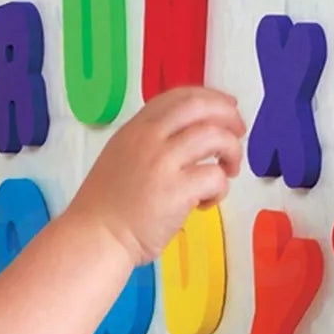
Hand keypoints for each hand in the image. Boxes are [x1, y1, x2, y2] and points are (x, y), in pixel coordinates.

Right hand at [66, 86, 245, 265]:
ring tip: (228, 170)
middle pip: (199, 107)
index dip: (209, 98)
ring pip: (215, 138)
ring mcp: (162, 164)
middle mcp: (148, 139)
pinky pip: (215, 177)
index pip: (178, 97)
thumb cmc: (105, 205)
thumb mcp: (119, 157)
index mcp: (135, 129)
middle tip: (238, 132)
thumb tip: (188, 135)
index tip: (226, 108)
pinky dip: (220, 189)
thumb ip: (148, 142)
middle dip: (228, 116)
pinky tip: (206, 203)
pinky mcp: (176, 192)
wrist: (95, 236)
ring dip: (231, 151)